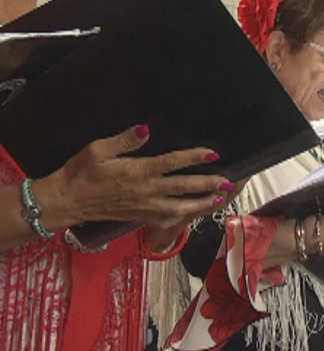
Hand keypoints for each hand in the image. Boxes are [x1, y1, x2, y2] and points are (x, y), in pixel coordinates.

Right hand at [37, 124, 232, 232]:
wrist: (68, 201)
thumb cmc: (81, 172)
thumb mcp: (98, 149)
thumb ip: (125, 139)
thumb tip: (146, 128)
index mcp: (137, 172)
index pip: (172, 163)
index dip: (194, 157)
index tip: (213, 153)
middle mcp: (145, 191)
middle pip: (183, 187)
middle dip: (207, 184)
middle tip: (228, 181)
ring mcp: (144, 207)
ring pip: (179, 209)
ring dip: (201, 204)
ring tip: (218, 200)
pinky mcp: (139, 218)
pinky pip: (165, 221)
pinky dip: (182, 219)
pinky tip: (193, 215)